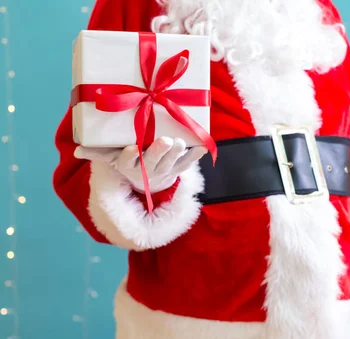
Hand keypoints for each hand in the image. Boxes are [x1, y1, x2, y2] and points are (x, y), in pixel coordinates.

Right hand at [74, 137, 206, 192]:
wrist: (148, 180)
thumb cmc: (129, 161)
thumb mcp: (111, 158)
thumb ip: (97, 152)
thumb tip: (76, 151)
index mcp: (130, 165)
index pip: (127, 162)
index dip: (130, 156)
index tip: (132, 148)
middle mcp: (147, 170)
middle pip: (153, 162)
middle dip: (160, 151)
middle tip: (166, 141)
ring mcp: (164, 170)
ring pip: (171, 163)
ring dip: (177, 153)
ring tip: (181, 141)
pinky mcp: (178, 170)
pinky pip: (187, 165)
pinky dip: (195, 157)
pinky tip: (203, 147)